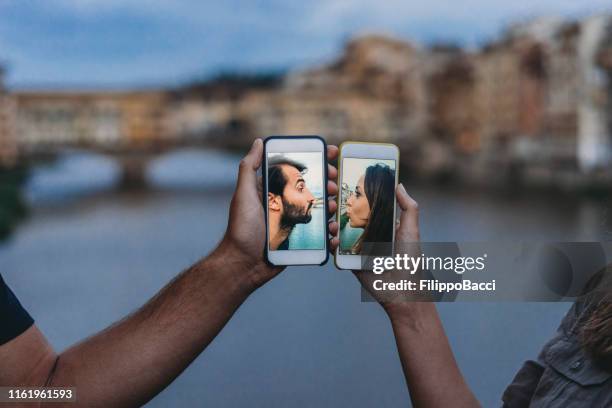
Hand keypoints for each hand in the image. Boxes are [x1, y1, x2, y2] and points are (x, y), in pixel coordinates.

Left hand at [221, 138, 338, 289]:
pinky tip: (332, 234)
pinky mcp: (300, 239)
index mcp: (273, 190)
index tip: (332, 153)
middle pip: (314, 188)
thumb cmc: (241, 228)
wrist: (244, 264)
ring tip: (332, 209)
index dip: (316, 161)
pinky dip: (330, 233)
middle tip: (333, 185)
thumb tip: (259, 142)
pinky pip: (320, 234)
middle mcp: (285, 203)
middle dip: (328, 183)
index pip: (297, 169)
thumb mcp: (243, 194)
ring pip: (320, 209)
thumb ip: (249, 167)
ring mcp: (294, 221)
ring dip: (331, 207)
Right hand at [329, 183, 424, 311]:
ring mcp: (360, 249)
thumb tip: (399, 185)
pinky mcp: (351, 262)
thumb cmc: (410, 261)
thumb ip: (408, 207)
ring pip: (342, 233)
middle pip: (353, 218)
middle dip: (341, 209)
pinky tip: (333, 240)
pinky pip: (339, 251)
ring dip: (334, 225)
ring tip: (332, 222)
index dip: (359, 197)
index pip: (370, 207)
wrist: (401, 292)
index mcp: (386, 226)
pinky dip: (333, 244)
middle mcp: (372, 235)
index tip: (346, 184)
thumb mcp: (412, 230)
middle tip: (333, 201)